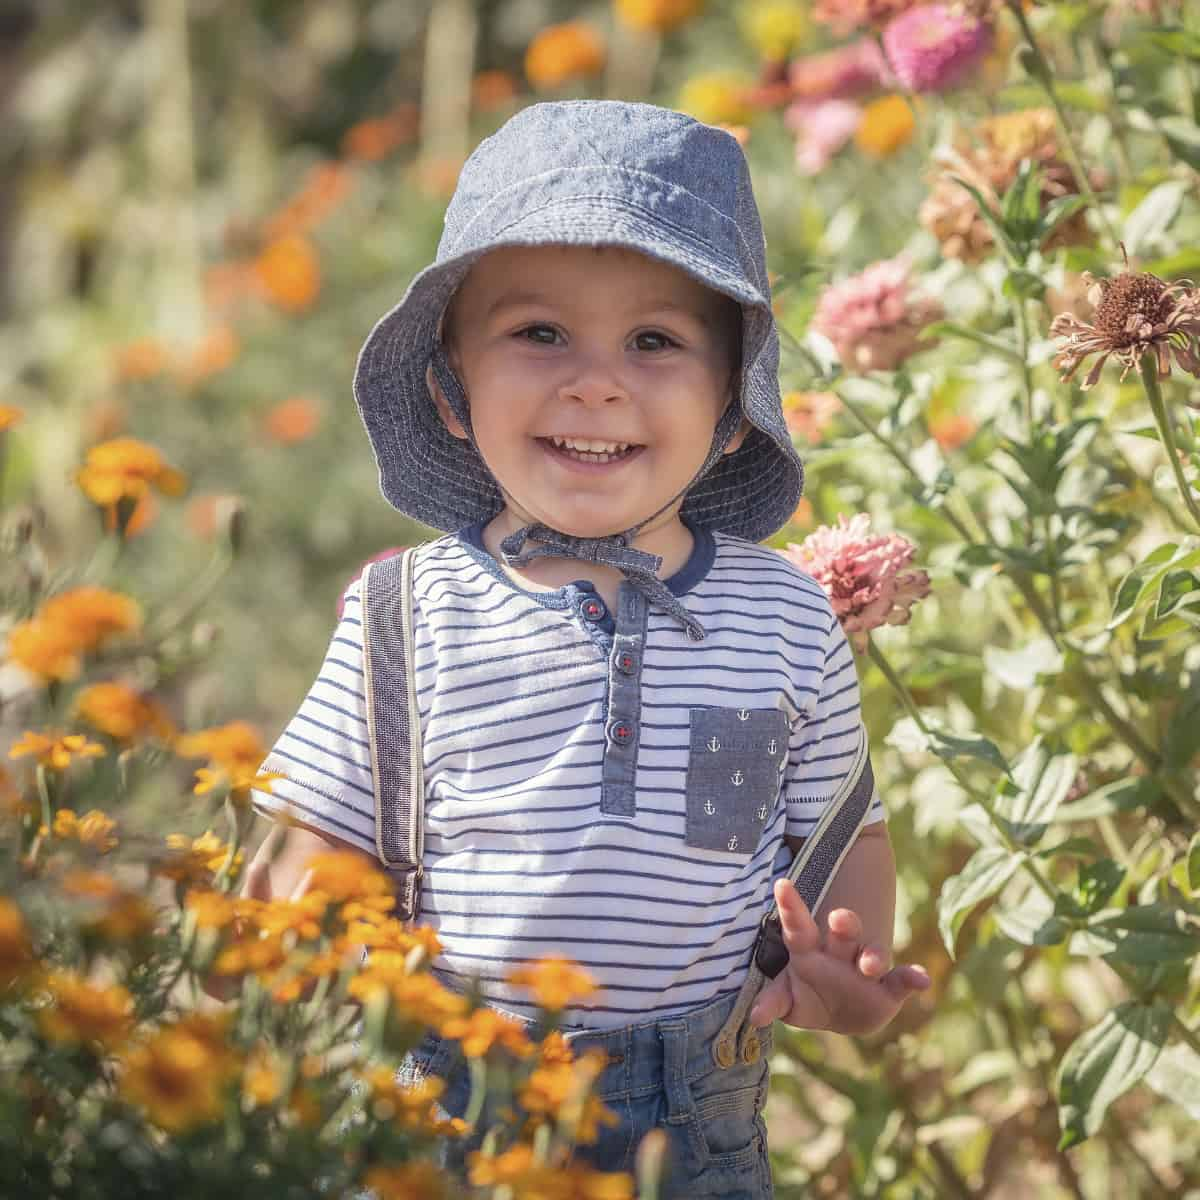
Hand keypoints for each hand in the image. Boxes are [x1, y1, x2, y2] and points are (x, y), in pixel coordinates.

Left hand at [749, 878, 930, 1034]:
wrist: (840, 1014)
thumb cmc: (807, 993)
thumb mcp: (788, 997)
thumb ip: (772, 1001)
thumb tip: (755, 1017)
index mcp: (809, 949)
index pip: (797, 925)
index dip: (790, 906)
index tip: (782, 884)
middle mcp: (839, 952)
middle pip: (842, 932)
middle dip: (843, 924)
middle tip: (840, 918)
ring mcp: (865, 969)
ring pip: (871, 954)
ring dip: (873, 956)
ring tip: (871, 964)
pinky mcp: (888, 990)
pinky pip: (902, 981)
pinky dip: (913, 979)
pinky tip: (922, 979)